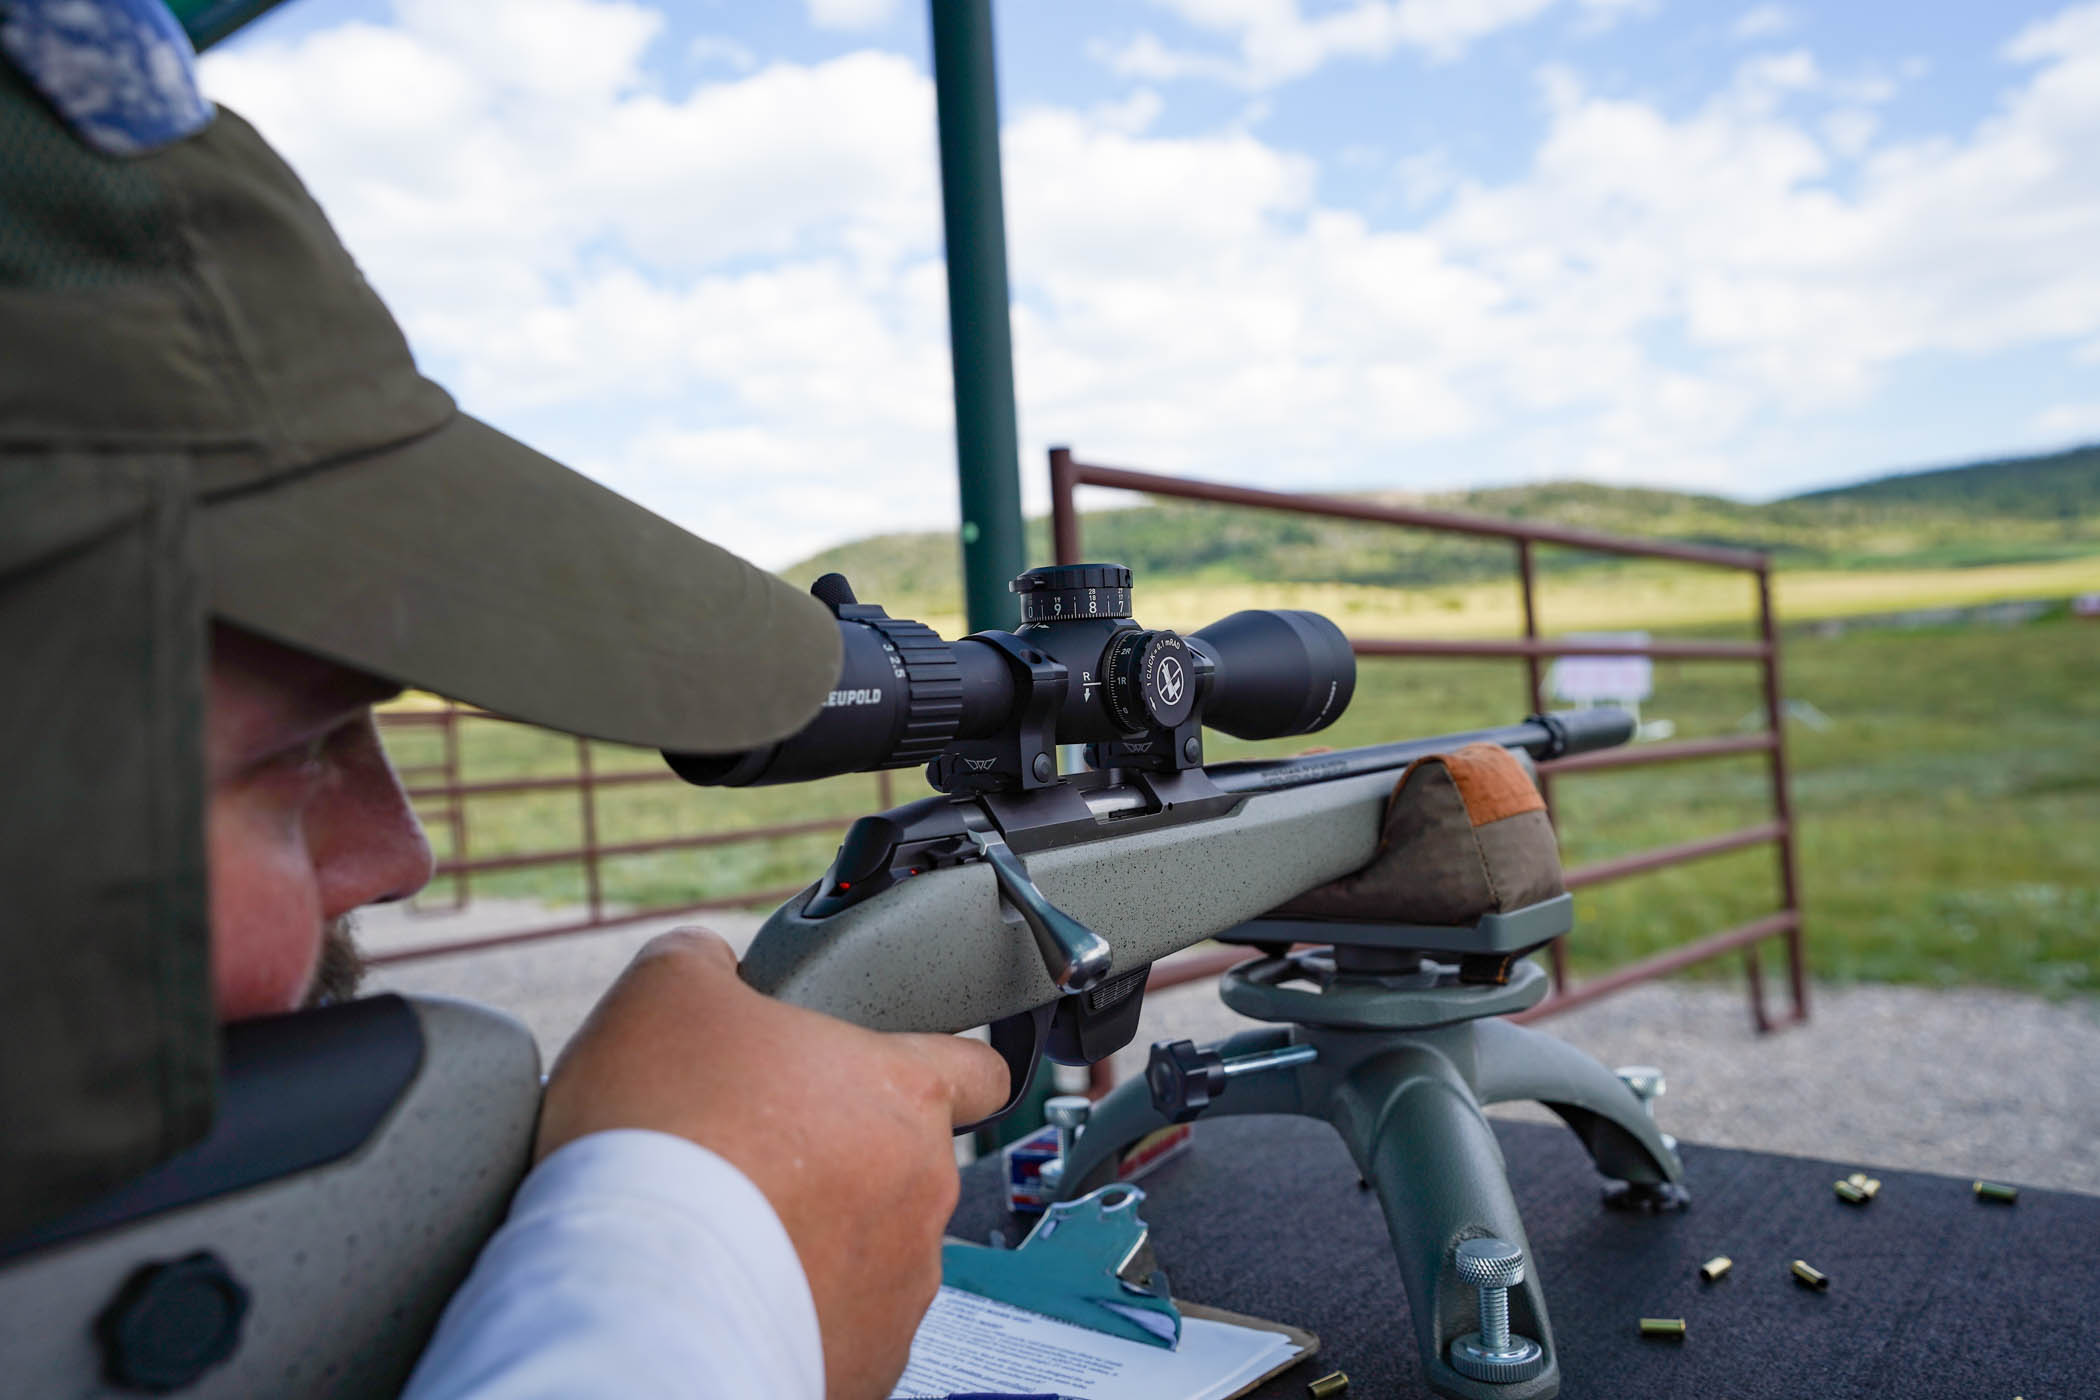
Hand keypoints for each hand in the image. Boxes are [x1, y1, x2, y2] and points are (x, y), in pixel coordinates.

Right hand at [536, 927, 1008, 1399]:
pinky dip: (795, 1309)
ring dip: (817, 1237)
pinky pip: (837, 1324)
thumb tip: (709, 965)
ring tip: (730, 1230)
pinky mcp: (863, 1363)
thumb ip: (705, 962)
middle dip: (840, 1158)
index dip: (944, 1064)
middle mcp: (923, 1193)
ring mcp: (899, 1287)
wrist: (632, 1294)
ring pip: (871, 1249)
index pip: (979, 1070)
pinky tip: (729, 1291)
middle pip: (903, 1163)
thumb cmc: (660, 1138)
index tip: (909, 1075)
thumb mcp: (664, 991)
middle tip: (755, 1153)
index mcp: (904, 1093)